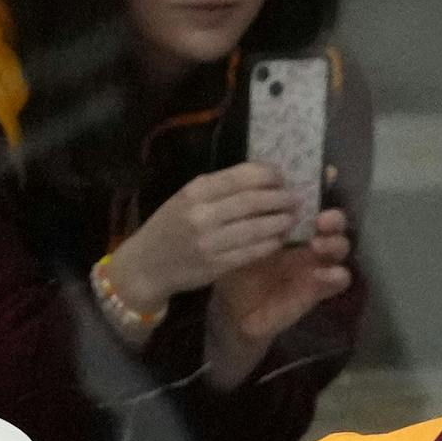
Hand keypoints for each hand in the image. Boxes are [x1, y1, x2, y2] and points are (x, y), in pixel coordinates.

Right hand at [102, 163, 300, 317]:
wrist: (146, 265)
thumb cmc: (169, 226)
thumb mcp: (185, 197)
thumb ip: (218, 187)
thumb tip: (260, 176)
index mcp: (195, 191)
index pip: (241, 177)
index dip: (268, 175)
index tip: (282, 177)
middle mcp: (202, 215)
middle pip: (253, 201)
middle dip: (280, 198)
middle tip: (295, 198)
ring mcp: (210, 242)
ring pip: (257, 228)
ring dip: (280, 222)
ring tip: (292, 218)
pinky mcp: (216, 265)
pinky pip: (252, 252)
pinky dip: (270, 244)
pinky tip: (279, 239)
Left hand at [201, 207, 350, 387]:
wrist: (233, 312)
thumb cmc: (236, 271)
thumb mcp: (236, 244)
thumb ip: (248, 221)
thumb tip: (253, 191)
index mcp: (290, 225)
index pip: (312, 203)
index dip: (319, 193)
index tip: (318, 185)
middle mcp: (307, 241)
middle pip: (334, 222)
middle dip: (333, 218)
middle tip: (321, 220)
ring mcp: (315, 265)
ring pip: (340, 248)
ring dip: (335, 243)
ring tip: (318, 245)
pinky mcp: (318, 290)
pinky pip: (338, 281)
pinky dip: (335, 276)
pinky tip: (322, 274)